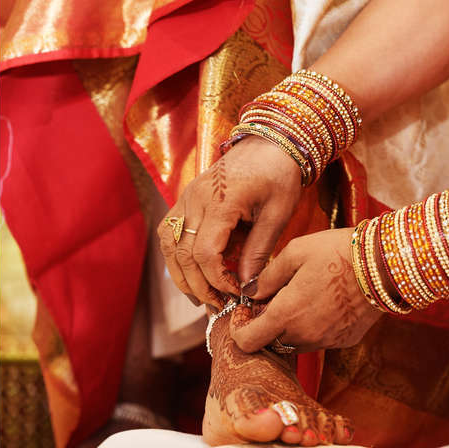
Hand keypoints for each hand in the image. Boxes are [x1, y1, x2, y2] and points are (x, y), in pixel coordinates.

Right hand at [158, 136, 302, 307]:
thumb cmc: (279, 174)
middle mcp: (195, 199)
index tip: (236, 294)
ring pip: (169, 244)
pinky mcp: (186, 197)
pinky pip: (170, 231)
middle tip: (219, 305)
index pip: (204, 253)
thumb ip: (260, 250)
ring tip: (202, 296)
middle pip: (182, 253)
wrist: (271, 142)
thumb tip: (248, 285)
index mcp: (220, 202)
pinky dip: (177, 255)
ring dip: (182, 274)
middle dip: (198, 285)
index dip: (216, 280)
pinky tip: (194, 272)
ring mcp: (186, 196)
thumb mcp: (278, 213)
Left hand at [229, 228, 384, 352]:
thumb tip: (250, 292)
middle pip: (271, 342)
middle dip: (266, 325)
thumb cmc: (338, 251)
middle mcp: (305, 335)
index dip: (239, 329)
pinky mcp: (346, 340)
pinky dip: (315, 327)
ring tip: (303, 297)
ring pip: (296, 342)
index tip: (246, 312)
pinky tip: (326, 302)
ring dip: (291, 327)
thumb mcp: (295, 252)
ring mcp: (327, 340)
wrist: (385, 263)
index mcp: (286, 314)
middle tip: (275, 298)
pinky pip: (321, 339)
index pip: (247, 341)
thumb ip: (267, 277)